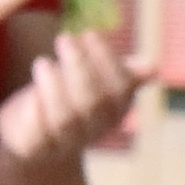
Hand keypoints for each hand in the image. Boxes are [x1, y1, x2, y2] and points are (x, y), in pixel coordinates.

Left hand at [0, 21, 147, 163]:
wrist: (38, 140)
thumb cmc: (70, 97)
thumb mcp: (94, 80)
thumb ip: (121, 72)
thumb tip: (153, 66)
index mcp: (114, 109)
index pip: (120, 87)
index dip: (107, 60)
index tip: (90, 34)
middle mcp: (94, 129)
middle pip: (93, 102)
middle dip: (78, 67)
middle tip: (64, 38)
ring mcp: (65, 142)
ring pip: (65, 119)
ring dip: (54, 87)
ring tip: (42, 62)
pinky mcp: (36, 150)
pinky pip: (37, 141)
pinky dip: (35, 118)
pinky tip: (31, 98)